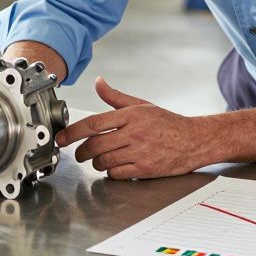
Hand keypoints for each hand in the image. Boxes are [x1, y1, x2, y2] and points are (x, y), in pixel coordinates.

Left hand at [54, 77, 208, 179]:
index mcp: (131, 115)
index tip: (62, 138)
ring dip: (96, 162)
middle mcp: (134, 133)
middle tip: (78, 153)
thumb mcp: (142, 105)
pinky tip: (114, 166)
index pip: (94, 123)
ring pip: (104, 161)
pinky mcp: (145, 169)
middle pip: (95, 145)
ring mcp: (140, 152)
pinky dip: (111, 172)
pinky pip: (118, 173)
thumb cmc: (167, 123)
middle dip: (81, 152)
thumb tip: (99, 82)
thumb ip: (116, 97)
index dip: (73, 132)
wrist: (193, 140)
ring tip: (98, 159)